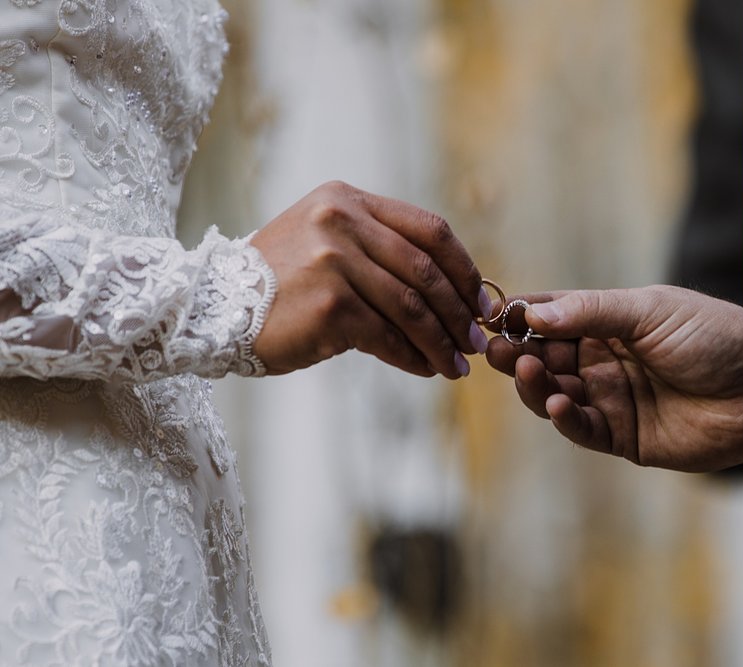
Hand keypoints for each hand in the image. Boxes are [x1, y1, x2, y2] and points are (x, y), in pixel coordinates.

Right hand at [250, 181, 490, 377]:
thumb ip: (379, 251)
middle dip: (459, 313)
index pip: (430, 229)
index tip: (480, 301)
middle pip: (426, 271)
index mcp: (347, 200)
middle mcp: (341, 222)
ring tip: (457, 365)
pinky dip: (412, 356)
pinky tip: (424, 369)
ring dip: (441, 341)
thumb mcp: (326, 243)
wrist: (209, 308)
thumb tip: (451, 294)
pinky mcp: (328, 304)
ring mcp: (333, 261)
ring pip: (411, 307)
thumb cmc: (277, 283)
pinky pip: (386, 336)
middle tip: (477, 342)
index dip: (464, 268)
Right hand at [486, 286, 742, 471]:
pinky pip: (583, 429)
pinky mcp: (624, 437)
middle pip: (546, 357)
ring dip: (535, 384)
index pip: (554, 317)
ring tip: (524, 371)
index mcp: (609, 322)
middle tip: (495, 349)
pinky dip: (566, 419)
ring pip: (556, 394)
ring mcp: (612, 399)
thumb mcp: (650, 310)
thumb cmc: (713, 335)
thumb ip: (592, 312)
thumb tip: (533, 313)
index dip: (523, 317)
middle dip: (518, 352)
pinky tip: (561, 405)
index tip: (493, 316)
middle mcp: (604, 360)